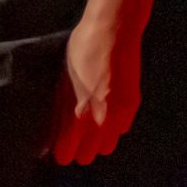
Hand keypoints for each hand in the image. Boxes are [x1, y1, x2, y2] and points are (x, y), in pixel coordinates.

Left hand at [49, 14, 141, 164]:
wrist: (113, 31)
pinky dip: (112, 129)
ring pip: (106, 147)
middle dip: (77, 151)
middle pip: (87, 154)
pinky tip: (104, 117)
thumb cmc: (80, 51)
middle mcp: (100, 120)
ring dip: (96, 143)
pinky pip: (120, 130)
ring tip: (87, 132)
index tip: (55, 151)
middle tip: (70, 142)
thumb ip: (60, 109)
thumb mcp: (61, 80)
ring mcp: (119, 114)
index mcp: (77, 113)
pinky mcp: (132, 106)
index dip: (60, 152)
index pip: (66, 151)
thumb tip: (54, 132)